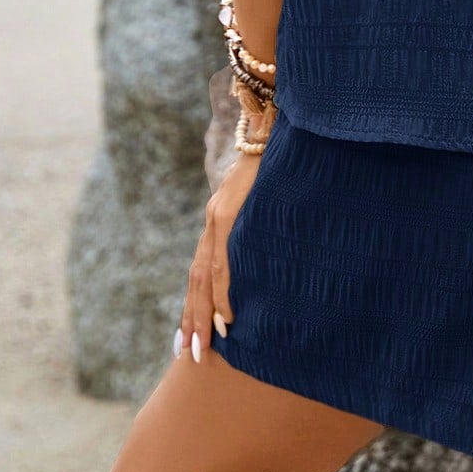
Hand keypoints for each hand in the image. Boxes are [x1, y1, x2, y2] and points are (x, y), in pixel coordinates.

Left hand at [174, 150, 261, 364]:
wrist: (274, 116)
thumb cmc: (282, 152)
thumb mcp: (269, 189)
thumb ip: (263, 215)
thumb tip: (275, 242)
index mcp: (221, 215)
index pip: (203, 269)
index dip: (195, 302)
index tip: (192, 335)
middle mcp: (214, 217)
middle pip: (197, 279)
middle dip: (193, 319)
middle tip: (190, 355)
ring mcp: (220, 214)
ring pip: (205, 276)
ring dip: (203, 314)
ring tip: (204, 346)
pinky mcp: (230, 210)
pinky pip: (224, 259)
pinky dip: (223, 291)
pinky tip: (226, 316)